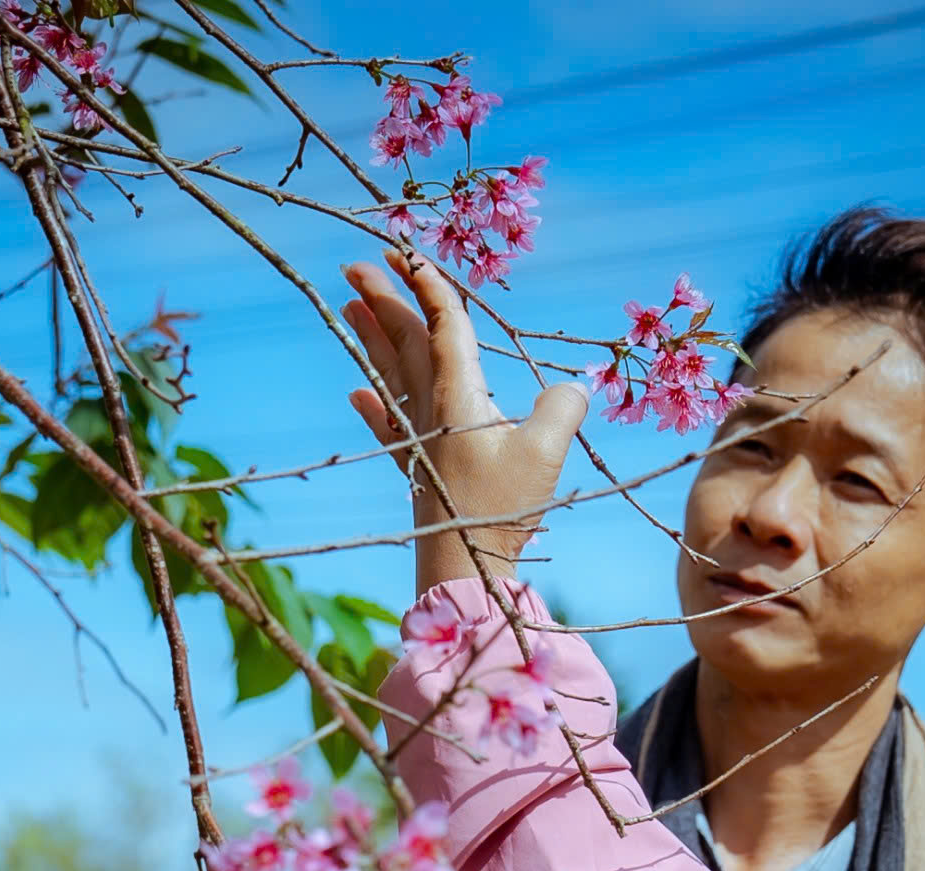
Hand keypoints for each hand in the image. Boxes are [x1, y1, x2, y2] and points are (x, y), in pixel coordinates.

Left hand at [340, 251, 586, 593]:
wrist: (463, 566)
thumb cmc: (501, 509)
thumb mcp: (545, 453)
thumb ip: (560, 408)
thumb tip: (574, 385)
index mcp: (459, 394)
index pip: (444, 324)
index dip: (429, 285)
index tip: (408, 251)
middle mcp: (431, 407)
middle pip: (404, 340)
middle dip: (384, 298)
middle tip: (359, 263)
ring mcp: (418, 438)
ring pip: (389, 374)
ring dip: (370, 337)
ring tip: (350, 305)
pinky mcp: (416, 468)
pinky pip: (387, 425)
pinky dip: (372, 405)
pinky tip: (357, 393)